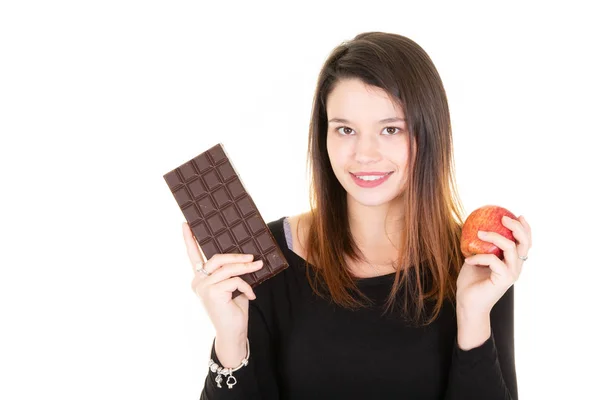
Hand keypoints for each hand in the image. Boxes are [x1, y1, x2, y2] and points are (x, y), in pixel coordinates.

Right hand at [183, 222, 263, 337]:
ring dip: (245, 267)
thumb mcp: (232, 287)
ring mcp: (203, 288)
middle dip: (236, 256)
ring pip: (227, 268)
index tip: (185, 224)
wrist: (233, 333)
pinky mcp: (212, 293)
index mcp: (200, 279)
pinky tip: (251, 295)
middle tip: (252, 256)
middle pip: (217, 258)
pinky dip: (246, 285)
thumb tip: (246, 256)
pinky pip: (234, 280)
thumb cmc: (233, 309)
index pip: (193, 256)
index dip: (189, 240)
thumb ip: (232, 272)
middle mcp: (197, 282)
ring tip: (258, 266)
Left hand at [456, 215, 531, 316]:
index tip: (516, 215)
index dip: (525, 228)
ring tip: (479, 233)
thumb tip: (475, 227)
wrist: (468, 304)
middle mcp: (516, 267)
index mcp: (512, 262)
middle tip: (503, 218)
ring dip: (495, 237)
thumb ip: (481, 247)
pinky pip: (493, 260)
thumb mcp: (475, 259)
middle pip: (525, 243)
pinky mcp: (504, 280)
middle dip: (517, 227)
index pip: (525, 243)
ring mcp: (511, 274)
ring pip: (511, 248)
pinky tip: (468, 260)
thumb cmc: (470, 282)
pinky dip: (479, 257)